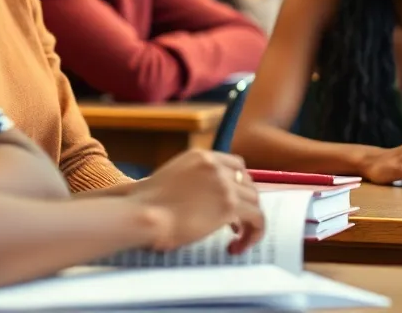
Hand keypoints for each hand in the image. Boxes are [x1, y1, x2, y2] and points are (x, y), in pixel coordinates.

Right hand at [129, 149, 264, 253]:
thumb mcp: (172, 178)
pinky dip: (254, 234)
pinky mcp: (229, 205)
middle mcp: (215, 165)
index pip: (236, 165)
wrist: (143, 214)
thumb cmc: (146, 204)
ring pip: (255, 201)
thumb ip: (192, 181)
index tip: (232, 202)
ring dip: (249, 222)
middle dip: (245, 204)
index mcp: (200, 156)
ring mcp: (224, 184)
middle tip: (233, 225)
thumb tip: (204, 199)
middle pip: (248, 183)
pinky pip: (257, 219)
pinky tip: (237, 246)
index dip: (239, 185)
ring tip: (235, 239)